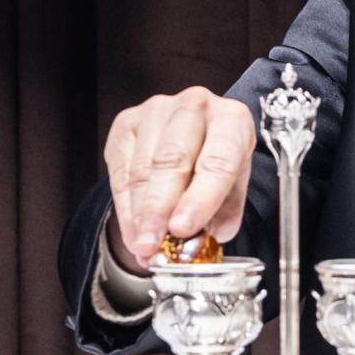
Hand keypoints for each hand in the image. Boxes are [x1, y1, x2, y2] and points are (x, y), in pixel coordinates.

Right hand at [102, 86, 254, 274]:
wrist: (195, 135)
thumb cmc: (218, 161)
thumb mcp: (234, 186)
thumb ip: (223, 214)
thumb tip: (203, 241)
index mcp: (232, 119)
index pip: (217, 161)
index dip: (199, 198)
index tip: (182, 229)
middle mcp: (195, 106)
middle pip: (172, 160)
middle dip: (158, 210)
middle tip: (152, 245)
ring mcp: (157, 111)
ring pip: (142, 169)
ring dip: (139, 216)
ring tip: (144, 247)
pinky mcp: (126, 122)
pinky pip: (120, 171)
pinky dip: (125, 208)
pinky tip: (133, 232)